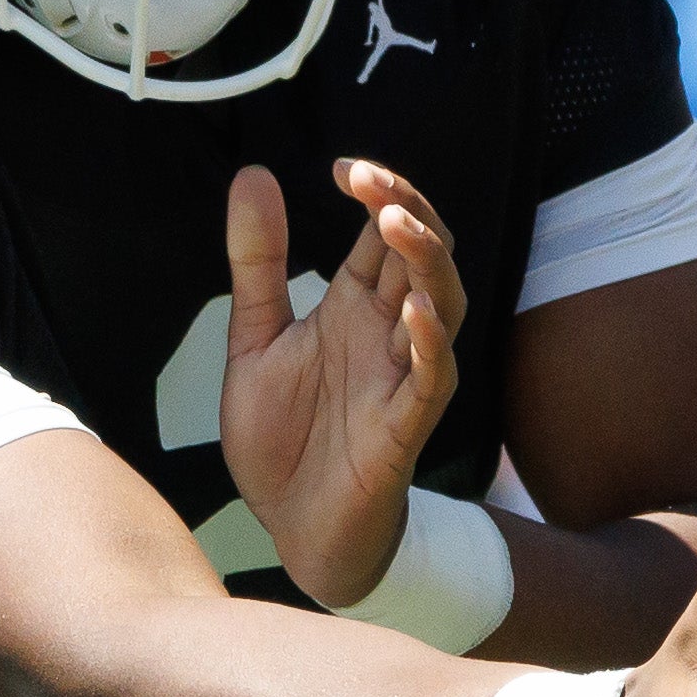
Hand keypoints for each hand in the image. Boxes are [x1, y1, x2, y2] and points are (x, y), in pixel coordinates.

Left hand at [220, 158, 466, 608]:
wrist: (290, 529)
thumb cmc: (283, 438)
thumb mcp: (253, 338)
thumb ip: (258, 262)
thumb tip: (254, 173)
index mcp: (355, 307)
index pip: (386, 231)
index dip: (378, 191)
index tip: (342, 168)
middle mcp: (387, 333)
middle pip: (423, 254)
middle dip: (408, 209)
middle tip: (371, 180)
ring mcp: (402, 376)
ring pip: (442, 304)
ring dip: (427, 262)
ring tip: (397, 224)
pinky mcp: (406, 425)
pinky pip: (433, 378)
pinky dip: (432, 342)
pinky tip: (416, 311)